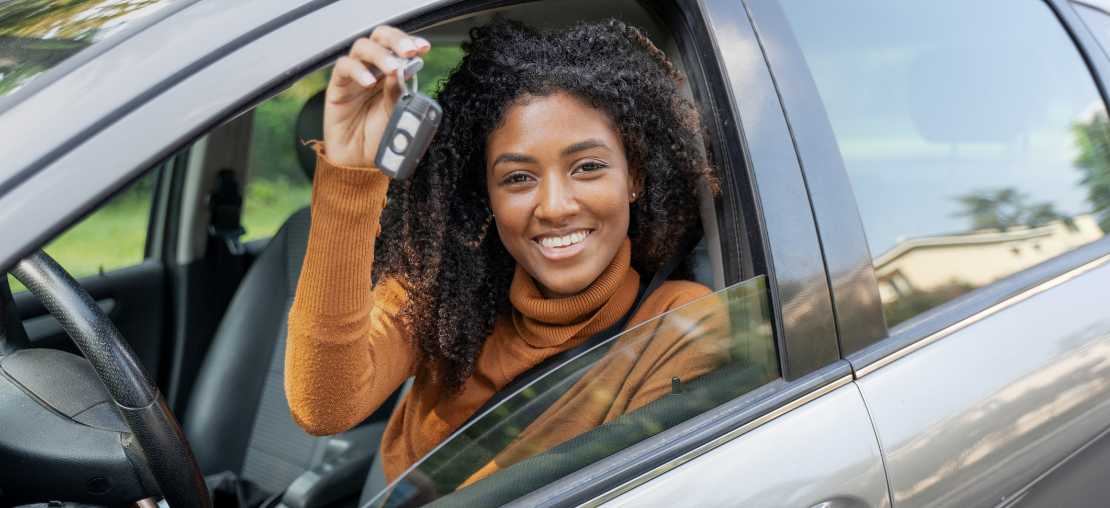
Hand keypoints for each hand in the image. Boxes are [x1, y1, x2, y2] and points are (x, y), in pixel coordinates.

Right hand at [323, 25, 430, 167]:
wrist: (361, 161)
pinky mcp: (337, 87)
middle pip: (380, 38)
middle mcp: (372, 70)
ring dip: (379, 54)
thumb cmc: (380, 137)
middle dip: (396, 40)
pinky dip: (358, 71)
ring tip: (392, 68)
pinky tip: (369, 82)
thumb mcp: (396, 113)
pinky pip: (344, 68)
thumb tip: (401, 69)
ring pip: (362, 48)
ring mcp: (354, 76)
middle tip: (408, 51)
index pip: (398, 48)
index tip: (424, 48)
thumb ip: (398, 91)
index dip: (410, 42)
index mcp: (390, 74)